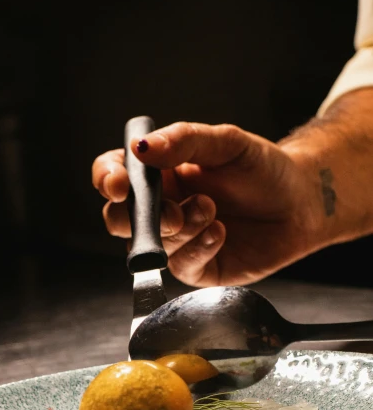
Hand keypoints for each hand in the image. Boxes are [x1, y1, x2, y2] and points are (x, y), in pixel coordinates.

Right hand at [92, 121, 325, 285]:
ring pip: (153, 244)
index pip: (112, 175)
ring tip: (212, 210)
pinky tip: (220, 233)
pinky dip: (199, 247)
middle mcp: (160, 209)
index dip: (107, 180)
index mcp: (157, 174)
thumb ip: (183, 140)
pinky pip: (181, 265)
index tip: (120, 184)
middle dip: (139, 218)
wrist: (301, 202)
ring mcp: (176, 241)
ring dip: (183, 227)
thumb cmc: (262, 169)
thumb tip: (140, 148)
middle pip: (118, 219)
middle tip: (172, 211)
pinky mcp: (196, 268)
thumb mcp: (226, 142)